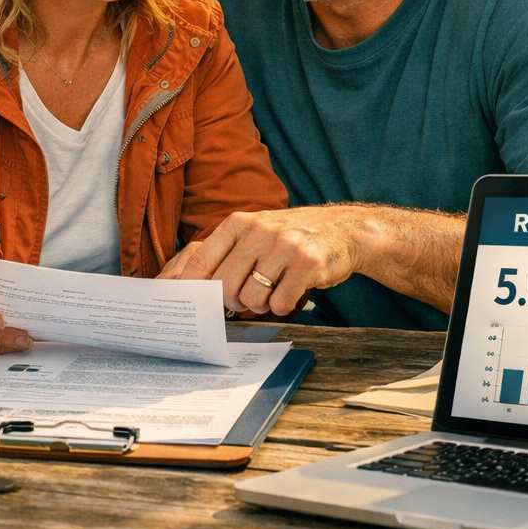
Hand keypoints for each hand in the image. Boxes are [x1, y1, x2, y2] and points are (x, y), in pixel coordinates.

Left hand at [157, 208, 363, 315]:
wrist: (342, 229)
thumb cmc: (290, 237)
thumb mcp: (256, 232)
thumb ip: (226, 253)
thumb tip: (186, 283)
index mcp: (240, 223)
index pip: (201, 259)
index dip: (189, 286)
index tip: (185, 305)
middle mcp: (259, 231)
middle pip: (224, 285)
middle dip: (232, 302)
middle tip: (245, 299)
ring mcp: (284, 246)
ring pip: (251, 298)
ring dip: (261, 305)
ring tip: (272, 291)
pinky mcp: (306, 264)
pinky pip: (280, 303)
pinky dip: (283, 306)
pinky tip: (291, 292)